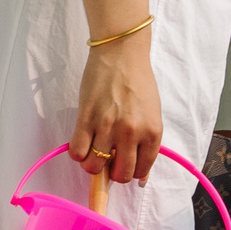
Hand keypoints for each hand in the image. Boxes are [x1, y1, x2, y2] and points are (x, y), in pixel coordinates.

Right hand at [74, 38, 161, 182]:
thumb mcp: (153, 115)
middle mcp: (131, 134)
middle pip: (120, 174)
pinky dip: (77, 154)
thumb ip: (147, 142)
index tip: (124, 169)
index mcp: (152, 134)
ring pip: (95, 165)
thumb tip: (140, 171)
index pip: (142, 171)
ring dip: (93, 166)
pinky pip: (78, 150)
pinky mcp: (86, 118)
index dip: (132, 174)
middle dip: (113, 174)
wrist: (120, 55)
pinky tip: (81, 146)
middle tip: (108, 163)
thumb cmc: (139, 83)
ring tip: (93, 155)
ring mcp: (107, 126)